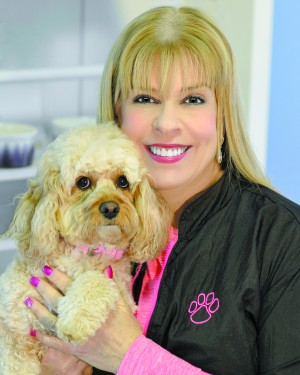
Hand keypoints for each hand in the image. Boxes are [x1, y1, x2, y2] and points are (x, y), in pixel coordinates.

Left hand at [27, 266, 142, 373]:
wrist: (130, 354)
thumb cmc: (127, 328)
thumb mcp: (122, 304)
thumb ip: (110, 287)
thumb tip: (106, 269)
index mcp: (91, 305)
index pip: (70, 287)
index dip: (58, 277)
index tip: (47, 269)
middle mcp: (80, 318)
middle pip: (57, 301)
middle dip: (44, 289)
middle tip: (33, 279)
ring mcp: (75, 334)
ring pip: (51, 321)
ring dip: (38, 310)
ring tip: (28, 300)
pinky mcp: (74, 349)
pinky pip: (54, 343)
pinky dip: (43, 337)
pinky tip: (33, 331)